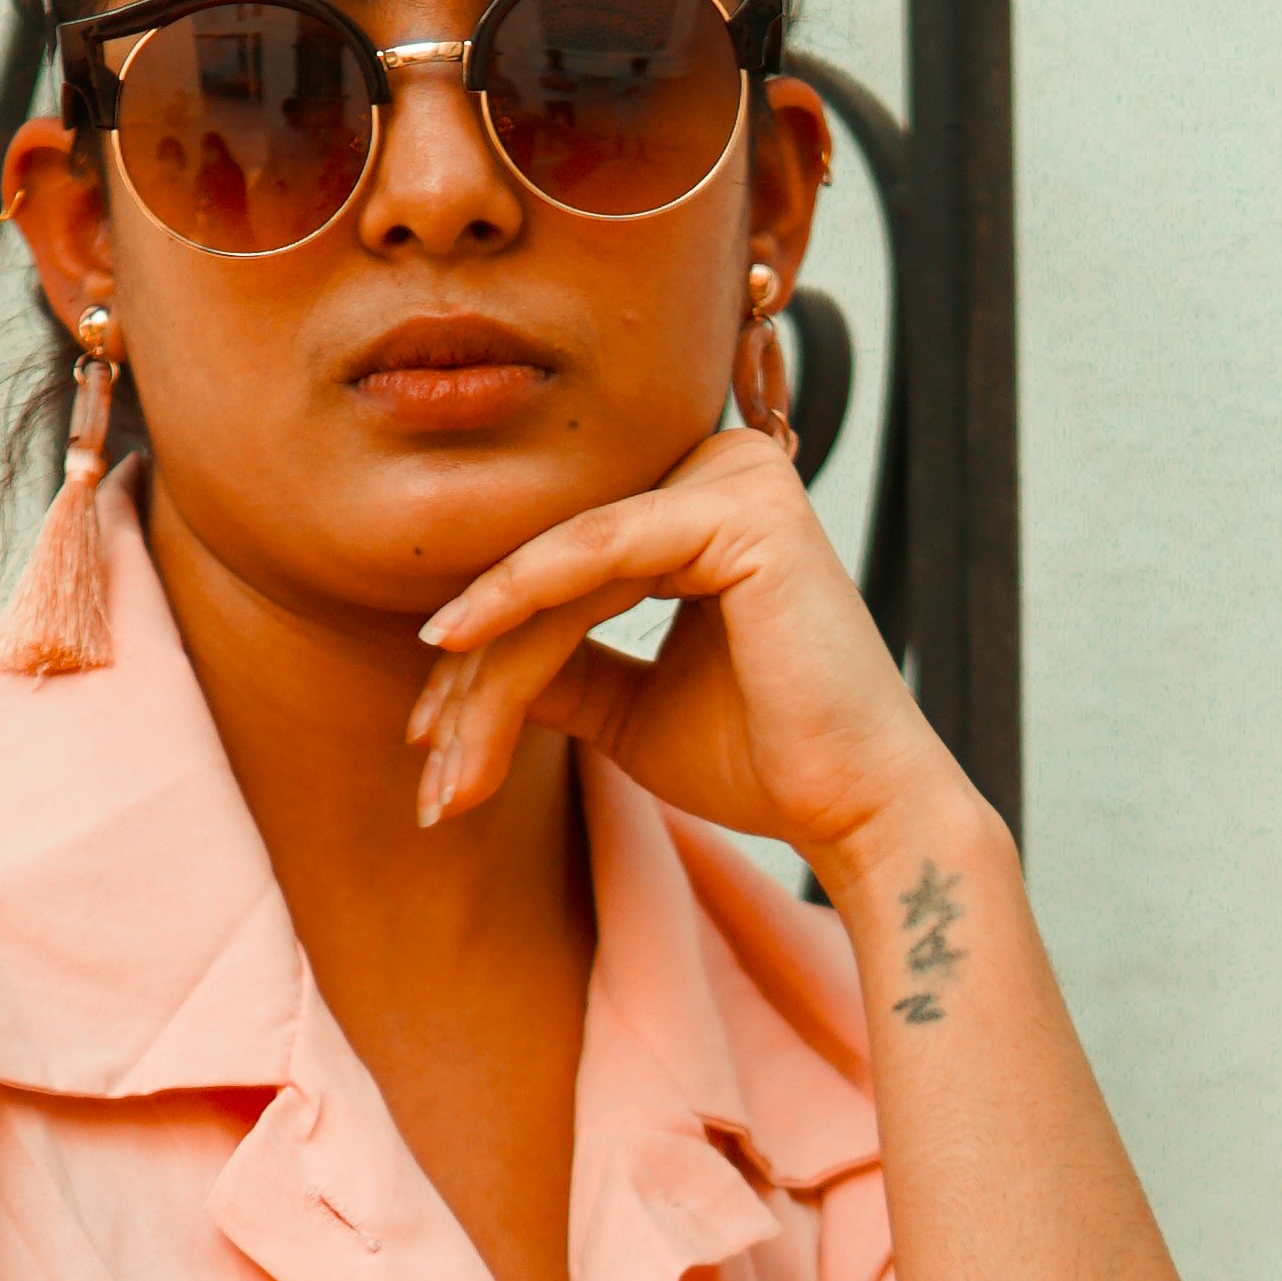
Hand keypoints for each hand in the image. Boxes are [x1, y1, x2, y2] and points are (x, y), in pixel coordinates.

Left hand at [405, 419, 979, 889]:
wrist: (857, 811)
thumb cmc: (763, 763)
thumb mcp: (631, 711)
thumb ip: (561, 668)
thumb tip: (455, 651)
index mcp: (704, 505)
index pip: (565, 570)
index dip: (484, 653)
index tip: (426, 742)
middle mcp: (723, 469)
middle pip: (555, 566)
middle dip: (476, 671)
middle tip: (424, 761)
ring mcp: (734, 476)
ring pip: (563, 567)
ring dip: (487, 665)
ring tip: (439, 754)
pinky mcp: (740, 506)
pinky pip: (596, 550)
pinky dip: (519, 599)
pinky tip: (451, 646)